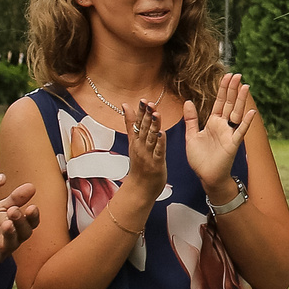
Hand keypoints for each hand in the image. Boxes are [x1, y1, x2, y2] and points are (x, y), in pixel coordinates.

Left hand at [0, 182, 38, 276]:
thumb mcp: (0, 210)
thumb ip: (15, 200)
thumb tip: (32, 185)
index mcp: (18, 226)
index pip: (31, 222)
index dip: (33, 216)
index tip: (32, 206)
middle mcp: (14, 239)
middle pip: (23, 232)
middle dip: (20, 222)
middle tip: (14, 210)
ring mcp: (2, 250)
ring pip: (10, 244)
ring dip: (10, 234)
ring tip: (6, 224)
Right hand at [114, 99, 165, 222]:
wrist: (140, 188)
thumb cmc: (140, 165)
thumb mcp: (133, 143)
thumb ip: (131, 124)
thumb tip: (126, 106)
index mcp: (136, 142)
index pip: (137, 124)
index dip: (140, 112)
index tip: (142, 100)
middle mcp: (140, 147)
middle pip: (143, 129)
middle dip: (146, 116)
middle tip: (148, 102)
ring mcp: (147, 155)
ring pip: (150, 138)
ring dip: (153, 126)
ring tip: (156, 113)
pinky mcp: (155, 164)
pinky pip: (158, 152)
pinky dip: (159, 143)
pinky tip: (162, 134)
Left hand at [183, 74, 256, 196]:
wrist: (206, 176)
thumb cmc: (200, 159)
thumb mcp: (191, 136)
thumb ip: (191, 119)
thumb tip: (188, 101)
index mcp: (213, 123)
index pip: (219, 102)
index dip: (223, 89)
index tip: (227, 76)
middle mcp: (223, 126)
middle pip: (229, 104)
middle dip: (232, 89)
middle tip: (237, 74)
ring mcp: (229, 134)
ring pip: (236, 113)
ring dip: (240, 100)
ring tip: (245, 86)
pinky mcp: (232, 144)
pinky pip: (240, 131)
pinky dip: (245, 122)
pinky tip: (251, 112)